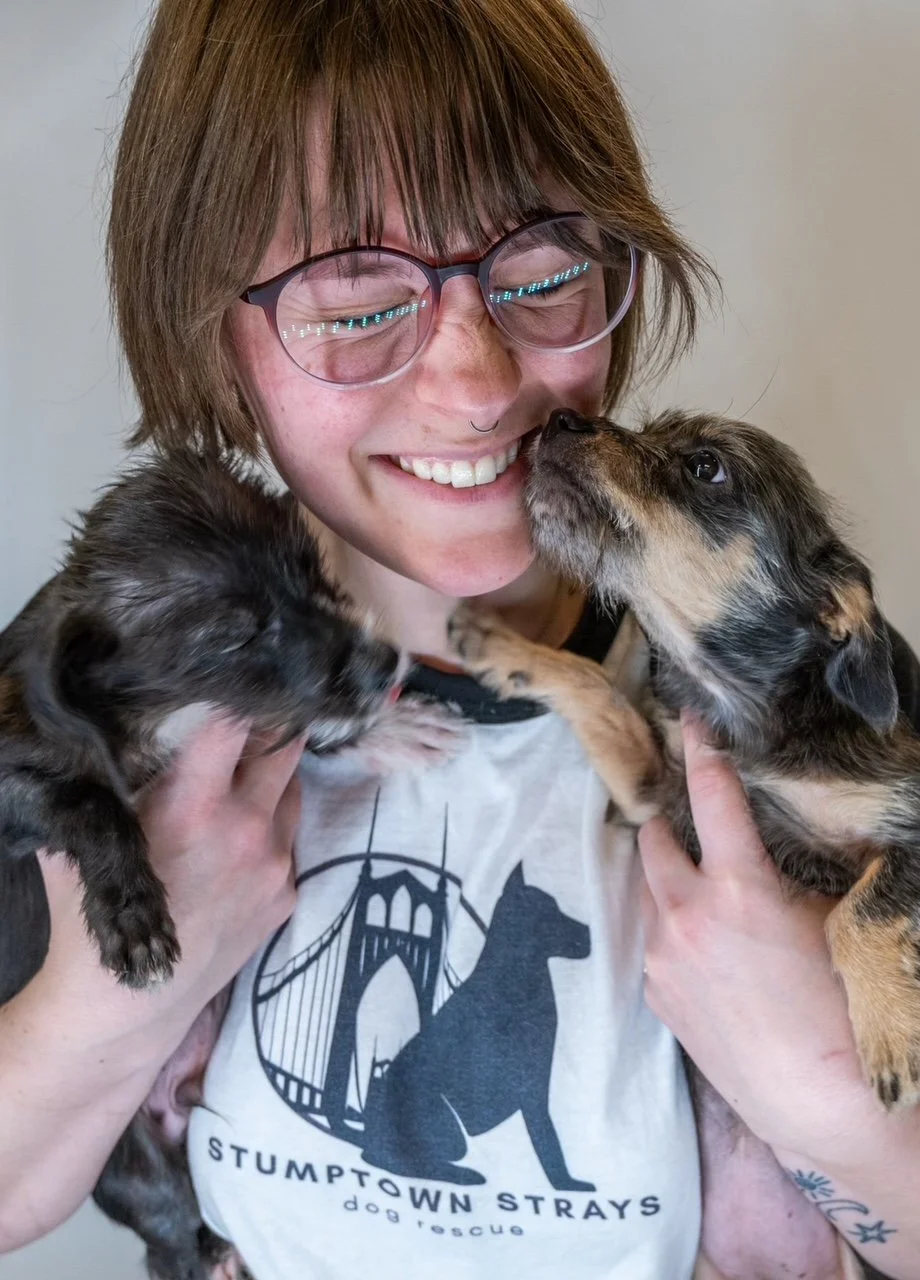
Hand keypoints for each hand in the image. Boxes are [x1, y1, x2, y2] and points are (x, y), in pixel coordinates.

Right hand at [36, 714, 303, 1026]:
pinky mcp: (287, 896)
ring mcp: (274, 864)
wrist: (125, 1009)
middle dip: (268, 728)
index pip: (236, 721)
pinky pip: (291, 840)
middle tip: (251, 717)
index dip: (238, 695)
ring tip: (245, 775)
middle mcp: (245, 828)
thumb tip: (117, 737)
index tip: (236, 679)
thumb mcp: (91, 838)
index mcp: (193, 806)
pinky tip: (242, 837)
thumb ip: (112, 784)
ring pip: (293, 790)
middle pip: (283, 747)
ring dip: (274, 777)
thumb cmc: (92, 923)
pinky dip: (273, 828)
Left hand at [638, 714, 865, 1153]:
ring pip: (649, 893)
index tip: (691, 722)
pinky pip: (653, 942)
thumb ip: (795, 872)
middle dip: (666, 822)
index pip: (713, 796)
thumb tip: (788, 840)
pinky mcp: (656, 994)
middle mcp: (686, 915)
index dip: (702, 751)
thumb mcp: (829, 920)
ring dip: (667, 881)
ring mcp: (663, 957)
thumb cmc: (837, 1006)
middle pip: (654, 840)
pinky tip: (701, 947)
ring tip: (695, 886)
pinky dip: (670, 930)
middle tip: (682, 814)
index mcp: (738, 888)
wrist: (814, 1098)